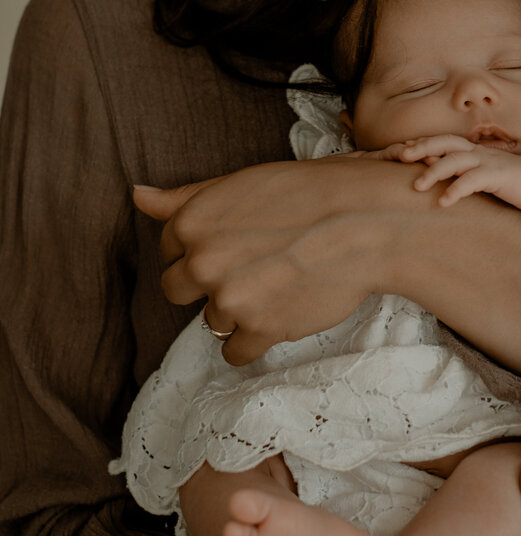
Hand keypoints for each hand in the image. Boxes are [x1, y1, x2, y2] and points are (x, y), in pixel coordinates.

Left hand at [133, 155, 436, 364]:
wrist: (367, 222)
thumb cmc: (310, 193)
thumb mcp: (244, 182)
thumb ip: (186, 197)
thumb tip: (138, 196)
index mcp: (193, 221)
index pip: (170, 247)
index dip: (204, 245)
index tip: (237, 242)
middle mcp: (202, 262)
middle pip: (177, 290)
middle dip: (209, 282)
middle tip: (252, 268)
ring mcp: (228, 300)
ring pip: (211, 320)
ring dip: (238, 310)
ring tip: (278, 284)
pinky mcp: (259, 331)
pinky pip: (235, 353)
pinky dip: (255, 340)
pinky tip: (281, 313)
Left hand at [397, 135, 520, 209]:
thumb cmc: (507, 181)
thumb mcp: (479, 174)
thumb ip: (460, 172)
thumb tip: (434, 175)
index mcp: (471, 150)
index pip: (441, 141)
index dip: (421, 142)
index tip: (398, 149)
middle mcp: (476, 152)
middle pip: (444, 142)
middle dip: (421, 147)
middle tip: (400, 156)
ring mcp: (487, 162)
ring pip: (455, 160)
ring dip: (434, 171)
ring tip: (417, 187)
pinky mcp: (498, 176)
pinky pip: (473, 180)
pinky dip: (457, 189)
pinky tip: (444, 202)